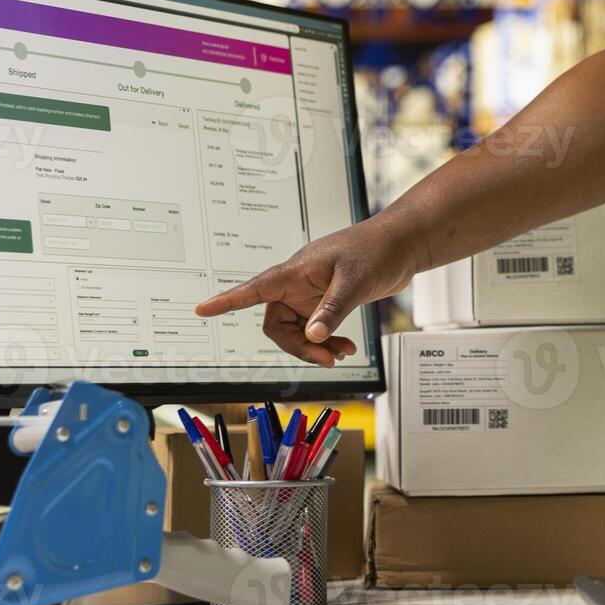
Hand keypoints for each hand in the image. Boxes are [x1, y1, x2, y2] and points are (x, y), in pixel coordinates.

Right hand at [193, 216, 418, 366]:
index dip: (227, 300)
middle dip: (298, 346)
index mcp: (296, 271)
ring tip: (342, 355)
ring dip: (315, 347)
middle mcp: (298, 283)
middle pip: (277, 324)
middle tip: (325, 360)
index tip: (203, 309)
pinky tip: (346, 348)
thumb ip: (332, 310)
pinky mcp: (326, 301)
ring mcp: (312, 294)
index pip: (254, 288)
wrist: (401, 245)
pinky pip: (315, 329)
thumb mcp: (354, 281)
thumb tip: (313, 335)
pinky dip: (327, 342)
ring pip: (298, 331)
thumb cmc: (375, 250)